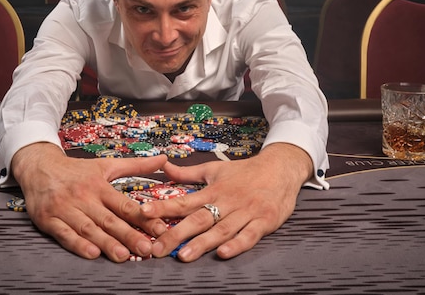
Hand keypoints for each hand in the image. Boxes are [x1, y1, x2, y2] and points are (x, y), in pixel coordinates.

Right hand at [11, 142, 167, 261]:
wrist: (38, 167)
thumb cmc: (76, 170)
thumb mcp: (106, 165)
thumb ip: (136, 165)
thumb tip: (165, 159)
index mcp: (99, 186)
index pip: (125, 205)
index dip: (143, 217)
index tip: (160, 228)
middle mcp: (84, 197)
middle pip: (109, 219)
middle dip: (129, 235)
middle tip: (146, 248)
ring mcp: (65, 209)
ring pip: (89, 229)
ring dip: (106, 243)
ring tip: (124, 255)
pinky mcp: (49, 219)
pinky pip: (64, 234)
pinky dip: (77, 244)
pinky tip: (91, 253)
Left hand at [141, 142, 312, 261]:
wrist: (281, 168)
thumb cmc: (245, 171)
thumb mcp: (214, 169)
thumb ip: (188, 173)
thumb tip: (164, 167)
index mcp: (213, 190)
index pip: (184, 201)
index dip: (163, 207)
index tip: (143, 213)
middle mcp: (227, 202)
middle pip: (199, 219)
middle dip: (176, 234)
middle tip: (157, 249)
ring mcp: (245, 212)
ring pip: (221, 230)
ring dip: (202, 243)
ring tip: (184, 256)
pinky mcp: (264, 222)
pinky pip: (249, 235)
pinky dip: (237, 244)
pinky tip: (224, 253)